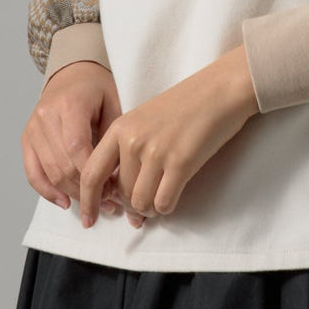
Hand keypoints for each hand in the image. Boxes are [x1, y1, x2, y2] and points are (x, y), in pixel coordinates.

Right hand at [21, 60, 126, 216]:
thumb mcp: (114, 102)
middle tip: (109, 202)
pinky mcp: (27, 138)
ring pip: (49, 172)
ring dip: (71, 193)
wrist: (72, 73)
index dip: (93, 173)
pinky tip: (65, 202)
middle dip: (86, 188)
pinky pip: (32, 172)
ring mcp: (33, 128)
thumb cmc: (97, 88)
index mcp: (70, 104)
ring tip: (94, 204)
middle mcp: (46, 116)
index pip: (77, 147)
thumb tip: (118, 176)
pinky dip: (47, 191)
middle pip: (62, 164)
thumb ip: (113, 135)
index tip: (113, 189)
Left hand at [79, 44, 258, 228]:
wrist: (221, 89)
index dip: (87, 201)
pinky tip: (174, 195)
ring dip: (150, 208)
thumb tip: (119, 192)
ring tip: (161, 198)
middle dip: (132, 204)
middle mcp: (133, 140)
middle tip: (144, 206)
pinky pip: (164, 202)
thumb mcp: (144, 119)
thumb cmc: (186, 105)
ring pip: (141, 202)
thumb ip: (127, 149)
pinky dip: (167, 207)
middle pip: (120, 193)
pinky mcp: (181, 162)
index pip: (91, 173)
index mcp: (120, 127)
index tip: (89, 219)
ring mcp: (157, 151)